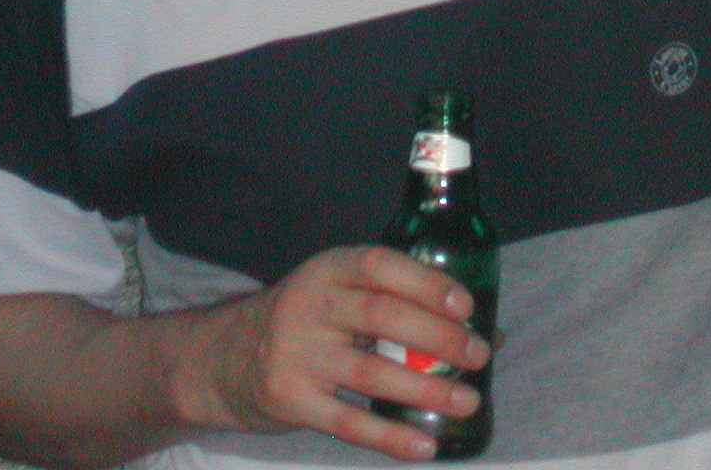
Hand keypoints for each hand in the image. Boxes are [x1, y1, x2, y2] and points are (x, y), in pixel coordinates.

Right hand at [170, 245, 489, 462]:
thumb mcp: (334, 296)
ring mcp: (296, 353)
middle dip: (437, 337)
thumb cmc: (301, 324)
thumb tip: (489, 332)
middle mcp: (309, 304)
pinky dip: (389, 437)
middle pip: (380, 315)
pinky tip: (423, 446)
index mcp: (327, 270)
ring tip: (466, 401)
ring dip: (425, 390)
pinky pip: (348, 421)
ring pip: (371, 372)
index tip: (466, 304)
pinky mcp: (290, 398)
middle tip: (477, 356)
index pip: (378, 265)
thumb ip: (397, 305)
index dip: (425, 282)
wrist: (222, 358)